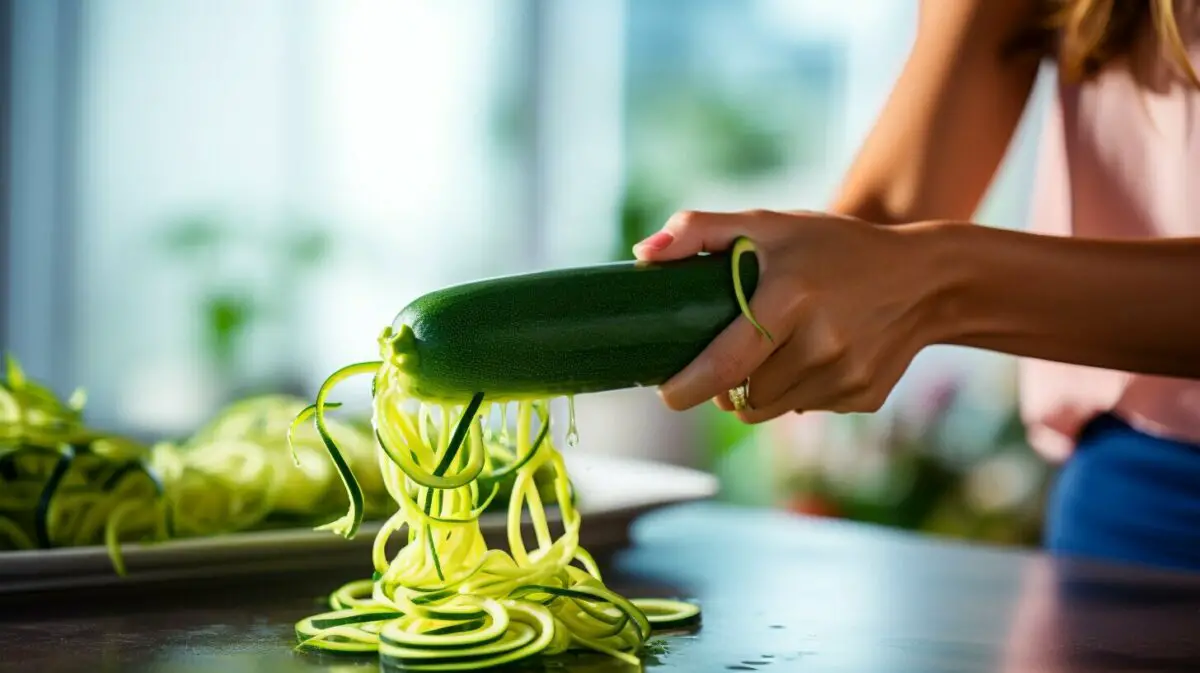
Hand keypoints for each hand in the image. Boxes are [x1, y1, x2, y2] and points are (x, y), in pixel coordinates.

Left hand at [633, 209, 951, 422]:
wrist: (925, 277)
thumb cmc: (833, 246)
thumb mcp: (770, 224)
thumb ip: (701, 230)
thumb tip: (642, 252)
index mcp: (790, 298)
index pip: (724, 363)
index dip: (687, 386)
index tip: (667, 394)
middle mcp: (822, 343)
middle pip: (743, 394)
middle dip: (726, 385)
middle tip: (731, 353)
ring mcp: (847, 375)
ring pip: (772, 408)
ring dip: (760, 390)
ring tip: (776, 349)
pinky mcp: (864, 398)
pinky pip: (807, 409)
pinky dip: (799, 391)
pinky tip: (818, 355)